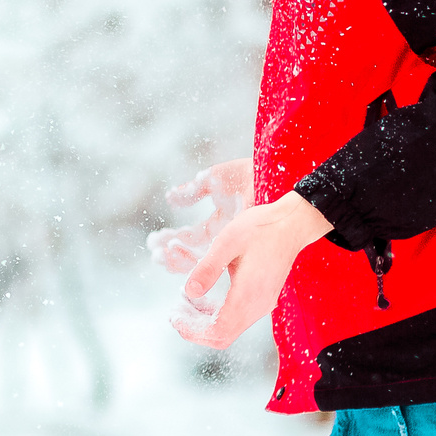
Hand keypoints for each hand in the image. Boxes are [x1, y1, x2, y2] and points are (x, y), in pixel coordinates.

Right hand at [148, 159, 253, 273]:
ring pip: (205, 259)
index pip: (191, 237)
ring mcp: (238, 243)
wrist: (281, 174)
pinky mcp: (245, 246)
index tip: (154, 242)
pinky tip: (188, 263)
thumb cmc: (252, 173)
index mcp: (221, 222)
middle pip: (195, 253)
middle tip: (156, 256)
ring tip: (163, 257)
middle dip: (173, 256)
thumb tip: (171, 198)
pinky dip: (202, 262)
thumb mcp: (216, 178)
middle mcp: (228, 237)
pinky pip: (221, 259)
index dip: (172, 241)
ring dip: (182, 260)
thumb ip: (194, 188)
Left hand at [170, 190, 330, 349]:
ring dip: (204, 321)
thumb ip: (207, 268)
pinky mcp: (262, 298)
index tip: (174, 316)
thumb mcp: (228, 242)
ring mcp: (262, 304)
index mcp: (249, 294)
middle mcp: (258, 306)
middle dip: (195, 328)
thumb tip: (190, 292)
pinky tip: (201, 298)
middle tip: (175, 311)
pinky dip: (216, 314)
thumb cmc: (262, 228)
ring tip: (183, 303)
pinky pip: (237, 318)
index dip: (193, 330)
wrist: (293, 224)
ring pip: (229, 329)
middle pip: (223, 336)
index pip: (219, 331)